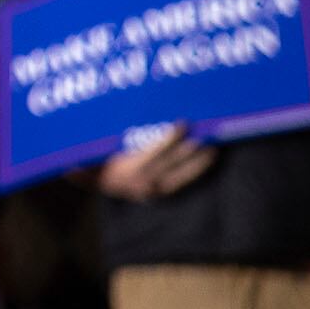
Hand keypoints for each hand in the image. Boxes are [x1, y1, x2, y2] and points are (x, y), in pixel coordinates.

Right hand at [96, 127, 216, 201]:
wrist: (97, 183)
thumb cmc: (97, 158)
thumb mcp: (102, 145)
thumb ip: (115, 135)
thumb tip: (130, 113)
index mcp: (128, 169)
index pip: (156, 152)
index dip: (171, 138)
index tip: (184, 123)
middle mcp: (142, 182)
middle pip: (172, 165)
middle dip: (191, 152)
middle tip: (208, 138)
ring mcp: (152, 192)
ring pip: (179, 178)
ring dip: (197, 166)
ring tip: (212, 152)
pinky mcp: (158, 195)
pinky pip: (178, 184)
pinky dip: (191, 175)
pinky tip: (202, 165)